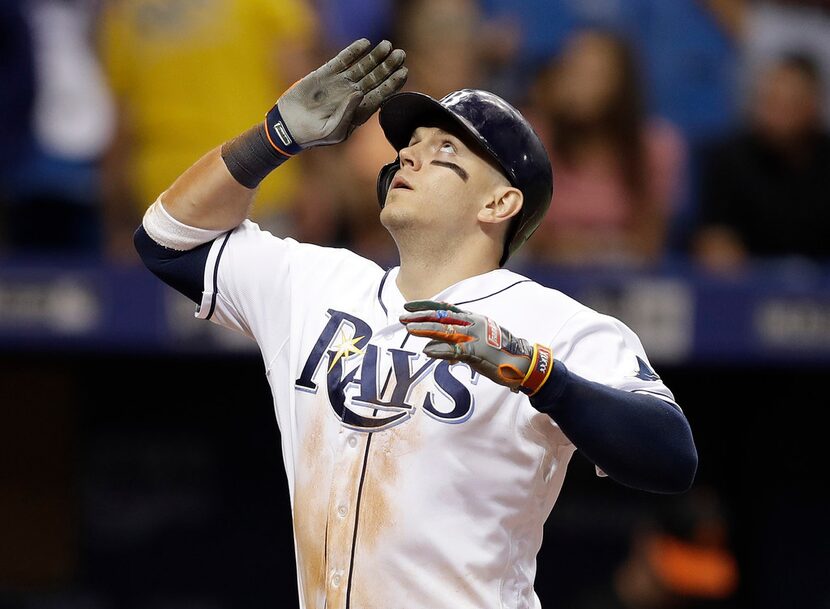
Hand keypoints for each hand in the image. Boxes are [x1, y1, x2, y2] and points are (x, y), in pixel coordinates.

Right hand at [274, 39, 406, 149]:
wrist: (289, 126)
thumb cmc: (313, 135)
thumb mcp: (333, 131)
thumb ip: (348, 114)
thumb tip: (360, 93)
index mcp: (359, 111)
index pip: (380, 95)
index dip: (392, 84)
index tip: (404, 72)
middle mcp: (352, 96)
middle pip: (375, 78)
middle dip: (388, 66)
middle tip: (400, 54)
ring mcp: (340, 83)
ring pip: (362, 67)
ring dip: (375, 56)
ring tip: (387, 45)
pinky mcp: (326, 74)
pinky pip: (342, 60)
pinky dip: (353, 51)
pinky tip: (365, 43)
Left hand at [399, 300, 553, 394]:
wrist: (523, 363)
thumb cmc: (500, 354)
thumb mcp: (478, 343)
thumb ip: (456, 344)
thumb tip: (435, 349)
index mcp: (474, 319)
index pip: (446, 308)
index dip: (426, 306)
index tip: (409, 306)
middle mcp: (474, 324)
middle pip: (442, 317)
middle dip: (420, 317)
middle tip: (402, 318)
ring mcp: (476, 337)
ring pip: (446, 330)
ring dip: (426, 329)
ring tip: (409, 329)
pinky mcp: (478, 352)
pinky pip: (455, 350)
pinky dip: (440, 351)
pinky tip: (427, 351)